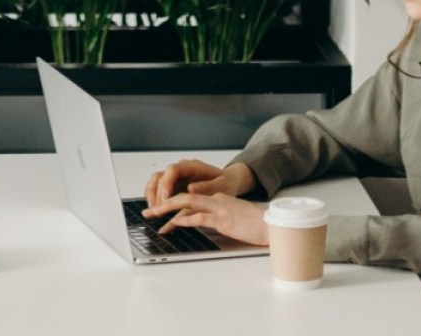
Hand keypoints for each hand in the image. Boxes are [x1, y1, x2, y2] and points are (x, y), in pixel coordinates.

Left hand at [142, 191, 269, 246]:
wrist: (270, 224)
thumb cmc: (253, 223)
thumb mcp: (231, 216)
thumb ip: (215, 215)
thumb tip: (200, 221)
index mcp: (216, 198)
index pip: (188, 196)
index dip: (171, 201)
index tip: (158, 208)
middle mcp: (214, 199)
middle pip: (183, 196)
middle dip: (163, 203)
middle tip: (149, 211)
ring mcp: (218, 208)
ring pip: (187, 203)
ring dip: (168, 209)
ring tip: (155, 215)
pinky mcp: (223, 219)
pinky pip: (200, 216)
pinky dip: (185, 218)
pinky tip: (175, 222)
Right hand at [144, 159, 256, 207]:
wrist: (227, 182)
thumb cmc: (224, 183)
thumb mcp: (222, 185)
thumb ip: (207, 187)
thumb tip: (190, 188)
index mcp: (191, 166)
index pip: (172, 170)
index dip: (167, 183)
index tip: (166, 198)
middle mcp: (180, 170)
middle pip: (159, 176)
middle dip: (156, 194)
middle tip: (158, 210)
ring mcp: (175, 177)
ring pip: (155, 182)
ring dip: (152, 197)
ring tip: (153, 212)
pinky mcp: (173, 186)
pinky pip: (158, 190)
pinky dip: (154, 199)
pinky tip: (155, 211)